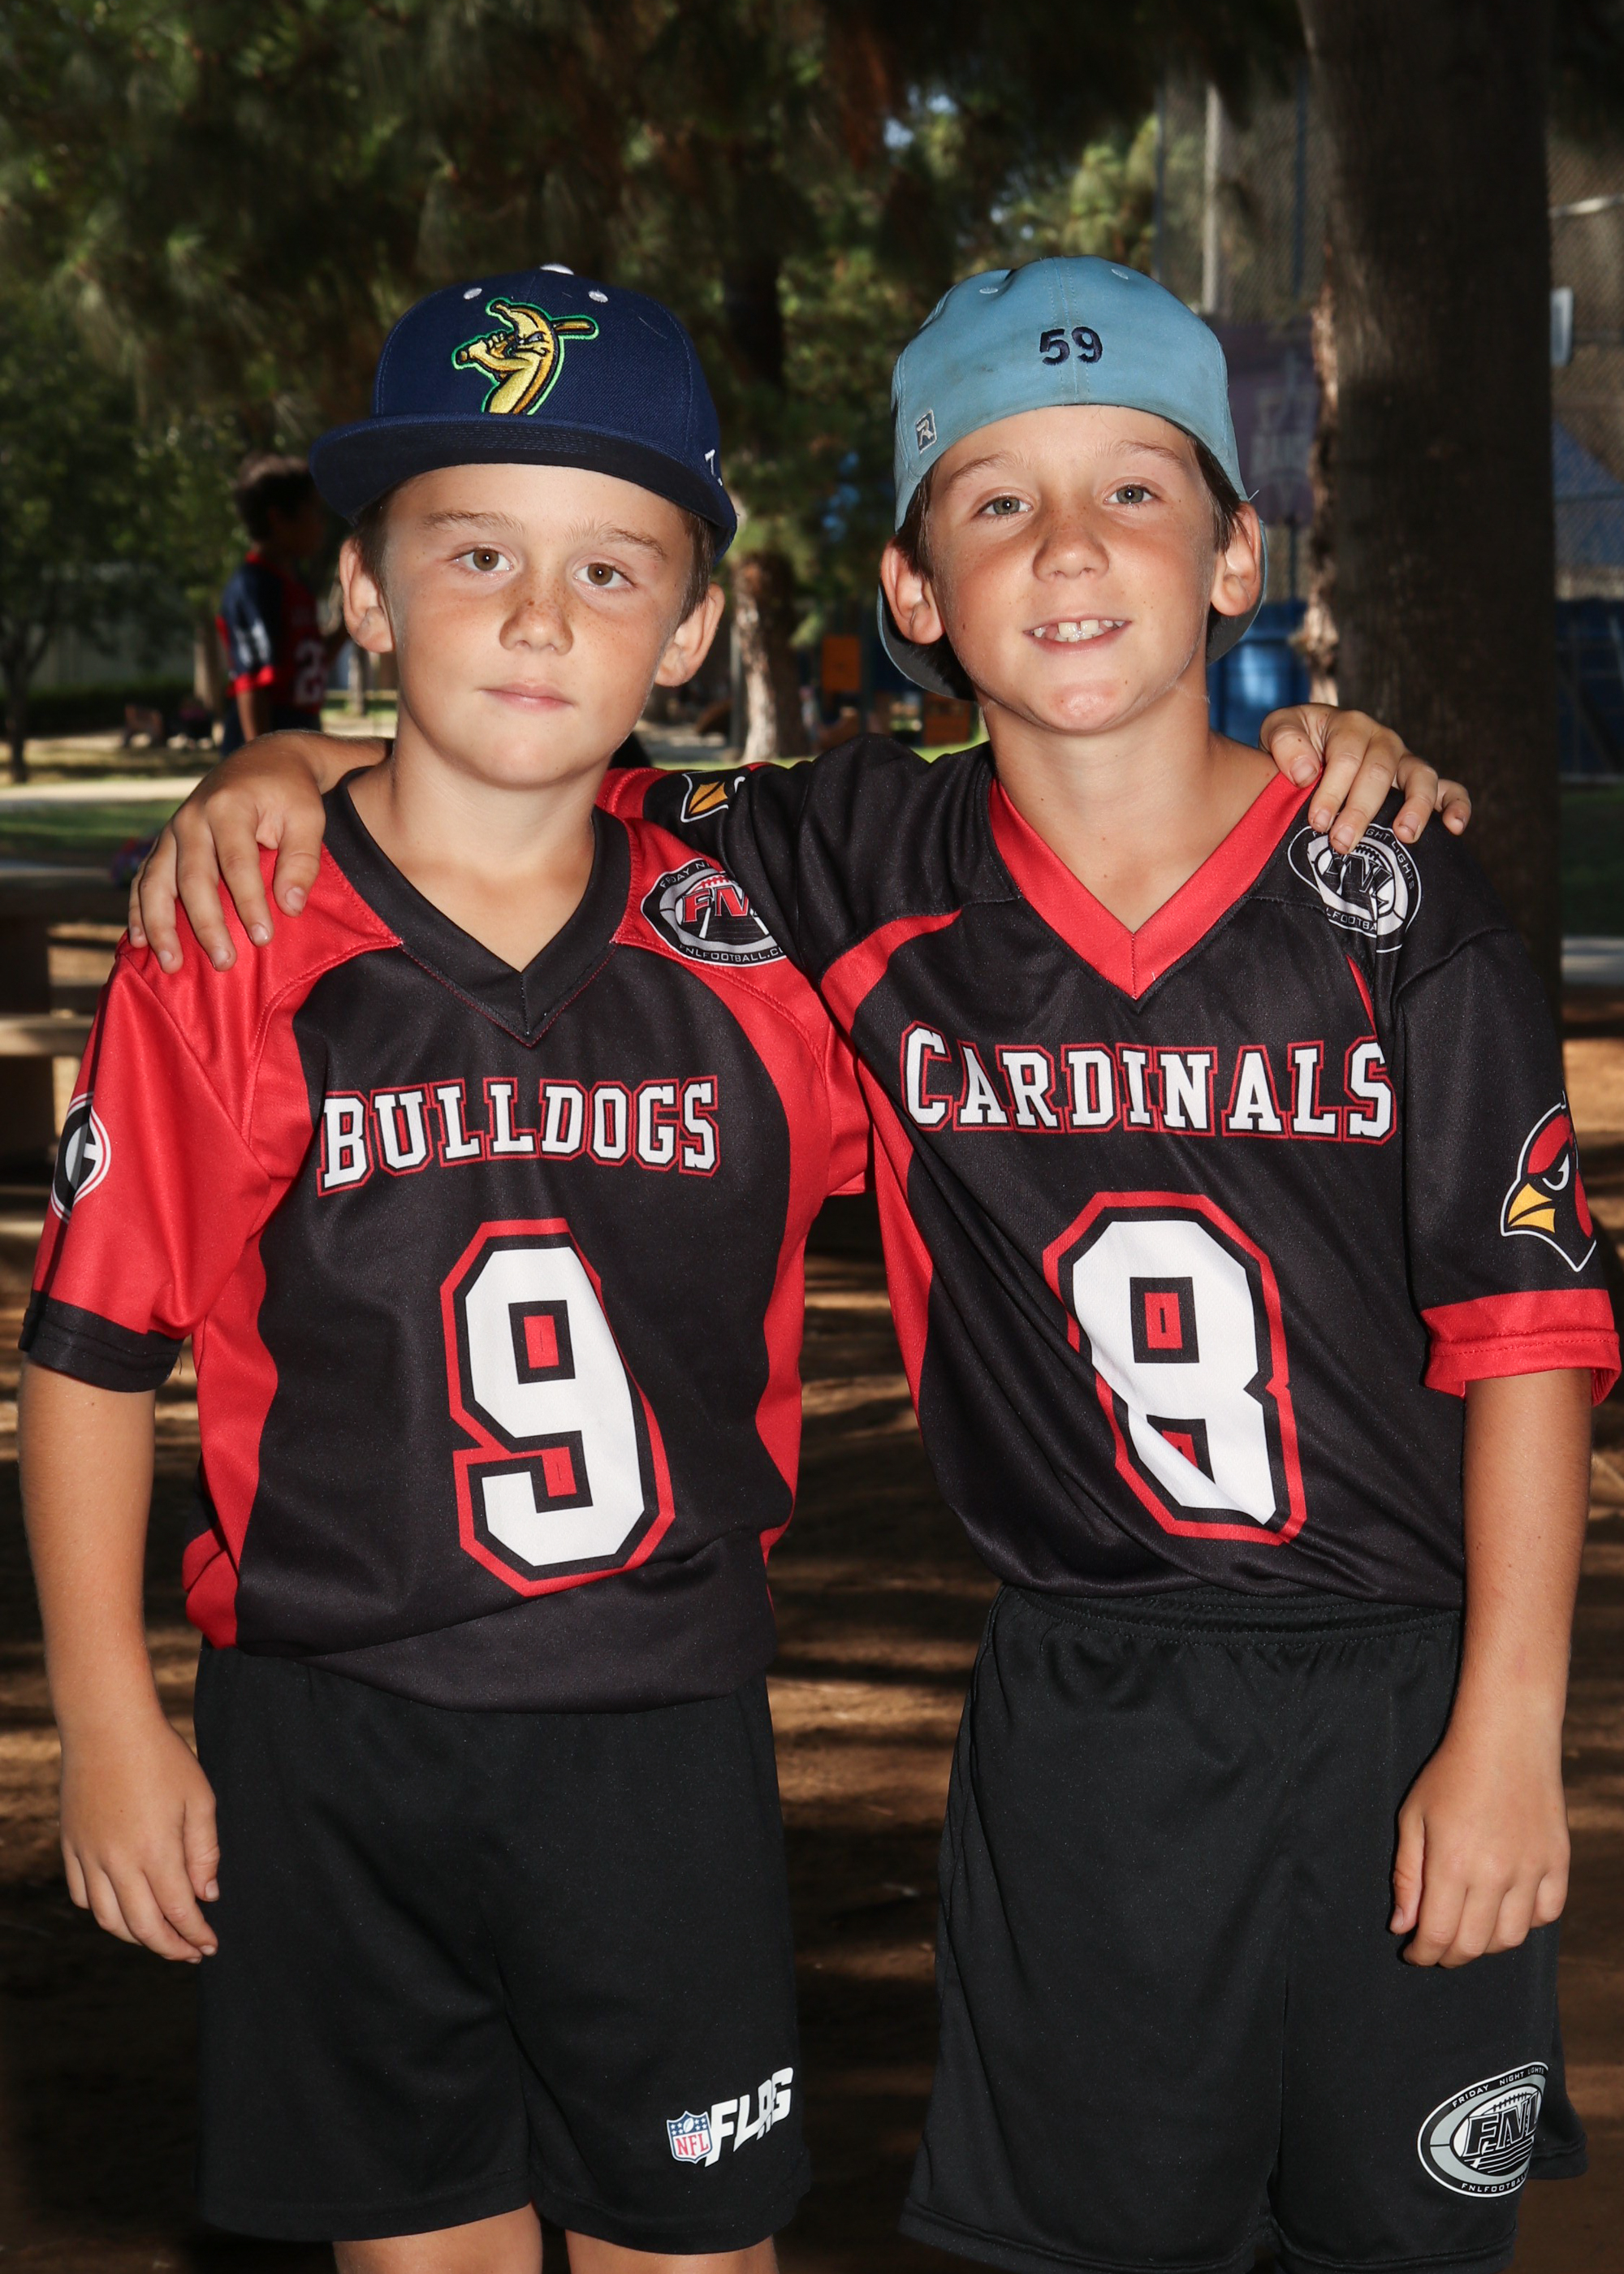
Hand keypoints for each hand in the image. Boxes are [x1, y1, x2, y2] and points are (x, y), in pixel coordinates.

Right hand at [60, 1710, 219, 1962]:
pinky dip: (103, 1913)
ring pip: (109, 1920)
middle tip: (190, 1953)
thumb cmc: (161, 1757)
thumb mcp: (199, 1797)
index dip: (196, 1936)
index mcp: (156, 1851)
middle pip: (143, 1927)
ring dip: (136, 1938)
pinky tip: (122, 1910)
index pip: (179, 1912)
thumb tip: (207, 1896)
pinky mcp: (71, 1847)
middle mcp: (119, 1862)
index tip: (210, 1946)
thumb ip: (205, 1851)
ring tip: (159, 1938)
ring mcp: (89, 1857)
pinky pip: (83, 1896)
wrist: (107, 1726)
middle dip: (170, 1947)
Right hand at [128, 731, 380, 971]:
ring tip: (171, 964)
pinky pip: (144, 880)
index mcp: (228, 806)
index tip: (263, 938)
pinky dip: (139, 911)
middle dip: (206, 924)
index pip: (236, 862)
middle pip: (192, 878)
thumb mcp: (308, 817)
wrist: (264, 762)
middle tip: (224, 962)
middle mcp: (192, 818)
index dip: (248, 902)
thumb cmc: (291, 794)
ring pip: (157, 882)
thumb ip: (302, 860)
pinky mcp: (165, 844)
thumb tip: (290, 907)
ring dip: (160, 925)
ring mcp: (172, 831)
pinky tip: (140, 942)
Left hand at [1259, 704, 1470, 852]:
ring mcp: (1404, 761)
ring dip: (1415, 807)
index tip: (1318, 821)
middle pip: (1380, 772)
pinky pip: (1450, 789)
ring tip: (1403, 836)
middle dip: (1361, 810)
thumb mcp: (1279, 729)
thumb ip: (1285, 742)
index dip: (1333, 789)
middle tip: (1342, 843)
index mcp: (1349, 725)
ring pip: (1421, 777)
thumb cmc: (1294, 747)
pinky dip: (1457, 806)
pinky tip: (1455, 828)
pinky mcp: (1421, 782)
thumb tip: (1305, 772)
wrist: (1308, 755)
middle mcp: (1382, 740)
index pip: (1346, 756)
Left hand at [1390, 1713, 1568, 1967]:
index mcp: (1452, 1863)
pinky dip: (1525, 1923)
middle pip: (1473, 1944)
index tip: (1413, 1953)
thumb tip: (1402, 1926)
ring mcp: (1532, 1870)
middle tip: (1436, 1947)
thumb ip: (1407, 1876)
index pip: (1437, 1935)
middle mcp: (1495, 1874)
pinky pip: (1546, 1915)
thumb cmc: (1451, 1774)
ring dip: (1485, 1944)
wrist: (1507, 1738)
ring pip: (1511, 1938)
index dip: (1423, 1954)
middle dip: (1449, 1955)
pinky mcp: (1558, 1862)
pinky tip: (1506, 1909)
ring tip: (1468, 1929)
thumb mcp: (1413, 1818)